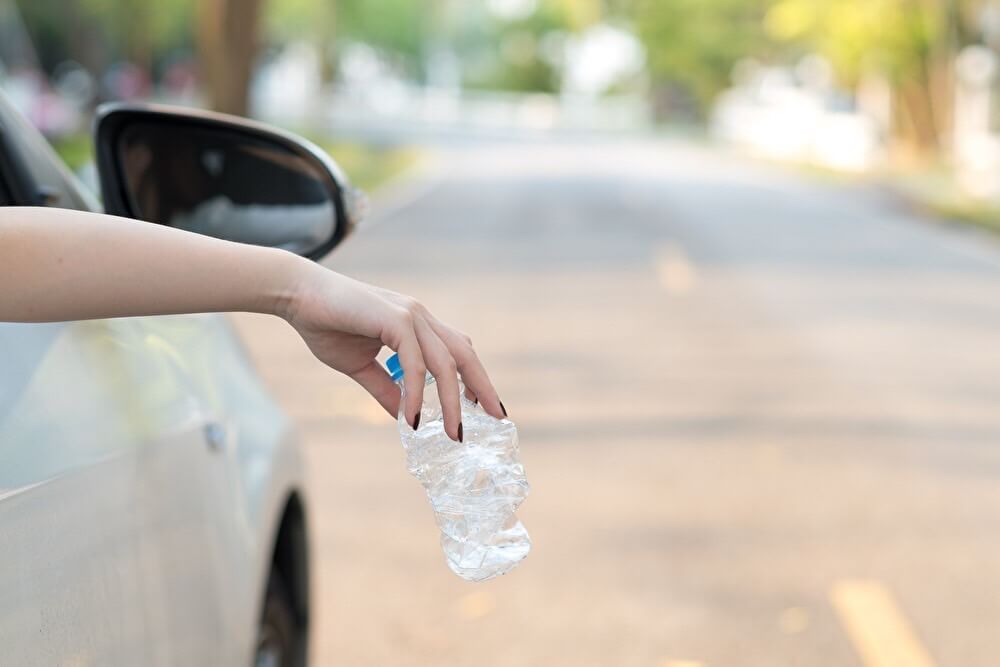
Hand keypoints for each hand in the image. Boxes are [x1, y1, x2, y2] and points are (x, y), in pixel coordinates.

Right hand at [282, 261, 504, 440]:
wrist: (296, 295)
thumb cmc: (326, 324)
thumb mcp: (360, 367)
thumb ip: (385, 389)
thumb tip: (405, 418)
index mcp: (417, 325)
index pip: (457, 352)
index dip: (475, 379)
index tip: (486, 408)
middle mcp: (420, 318)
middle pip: (464, 356)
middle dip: (482, 389)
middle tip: (495, 420)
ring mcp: (410, 315)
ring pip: (445, 363)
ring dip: (451, 402)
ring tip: (453, 433)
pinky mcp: (394, 319)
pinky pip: (414, 362)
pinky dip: (416, 392)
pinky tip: (411, 418)